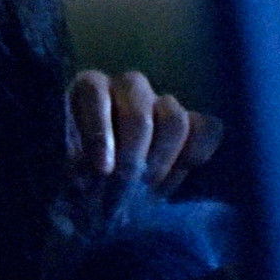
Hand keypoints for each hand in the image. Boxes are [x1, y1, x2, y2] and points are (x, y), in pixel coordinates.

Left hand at [65, 70, 222, 196]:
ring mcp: (161, 101)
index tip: (103, 170)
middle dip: (134, 155)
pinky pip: (207, 129)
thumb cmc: (83, 176)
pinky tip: (179, 172)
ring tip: (148, 185)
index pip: (95, 93)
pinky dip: (196, 154)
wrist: (111, 192)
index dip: (99, 132)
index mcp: (88, 89)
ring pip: (174, 119)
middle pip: (138, 112)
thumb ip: (81, 167)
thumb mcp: (72, 172)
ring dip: (162, 159)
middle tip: (127, 184)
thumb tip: (98, 172)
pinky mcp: (191, 121)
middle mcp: (126, 87)